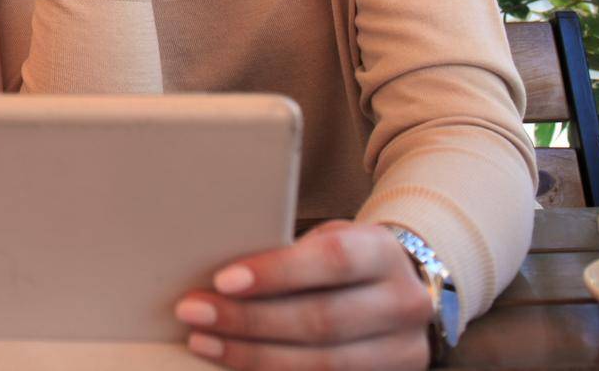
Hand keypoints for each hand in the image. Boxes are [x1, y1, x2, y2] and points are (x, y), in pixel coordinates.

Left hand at [174, 221, 433, 369]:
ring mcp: (404, 353)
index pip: (332, 260)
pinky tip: (237, 365)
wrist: (403, 292)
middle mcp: (404, 304)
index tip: (223, 280)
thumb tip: (221, 277)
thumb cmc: (346, 261)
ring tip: (203, 341)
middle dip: (249, 319)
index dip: (277, 271)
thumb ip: (293, 255)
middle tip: (194, 312)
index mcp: (384, 253)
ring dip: (252, 355)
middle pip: (321, 319)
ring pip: (322, 364)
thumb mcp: (331, 240)